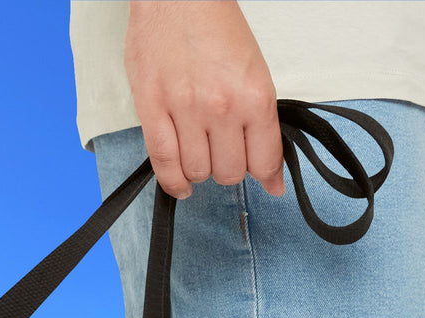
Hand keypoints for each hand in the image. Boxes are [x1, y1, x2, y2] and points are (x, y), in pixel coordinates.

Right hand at [123, 0, 284, 200]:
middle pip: (230, 172)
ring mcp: (185, 111)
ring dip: (200, 169)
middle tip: (224, 151)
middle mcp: (222, 107)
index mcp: (254, 96)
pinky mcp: (152, 111)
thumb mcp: (254, 72)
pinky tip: (182, 183)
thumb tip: (272, 177)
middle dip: (228, 167)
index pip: (264, 161)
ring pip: (198, 172)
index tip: (263, 177)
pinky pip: (164, 164)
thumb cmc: (214, 27)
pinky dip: (174, 182)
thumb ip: (263, 126)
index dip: (265, 175)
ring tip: (199, 151)